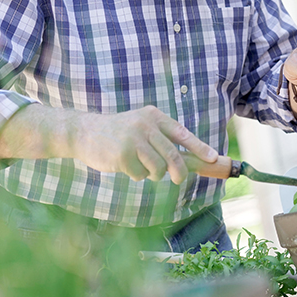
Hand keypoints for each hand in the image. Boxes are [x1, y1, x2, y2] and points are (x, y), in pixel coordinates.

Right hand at [69, 106, 217, 183]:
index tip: (211, 158)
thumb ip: (162, 139)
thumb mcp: (142, 127)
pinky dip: (136, 175)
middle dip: (179, 171)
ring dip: (153, 174)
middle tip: (179, 179)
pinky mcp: (122, 155)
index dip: (199, 147)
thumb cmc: (119, 133)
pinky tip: (124, 165)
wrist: (84, 132)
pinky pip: (139, 174)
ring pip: (157, 168)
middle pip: (172, 155)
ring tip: (141, 166)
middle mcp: (145, 125)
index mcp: (154, 116)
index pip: (182, 133)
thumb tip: (191, 160)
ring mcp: (133, 140)